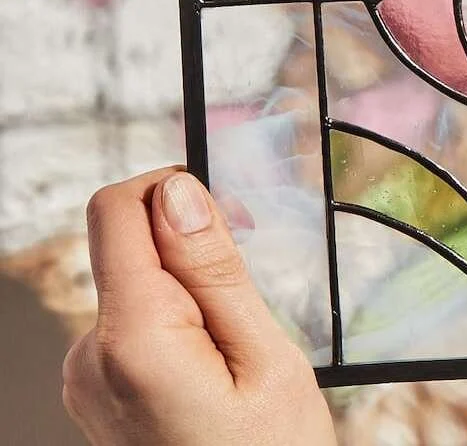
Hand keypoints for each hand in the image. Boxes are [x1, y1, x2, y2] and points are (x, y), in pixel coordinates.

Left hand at [62, 168, 335, 444]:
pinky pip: (133, 327)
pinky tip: (212, 378)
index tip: (226, 217)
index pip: (117, 212)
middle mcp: (88, 356)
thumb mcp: (266, 359)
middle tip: (249, 315)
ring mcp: (85, 378)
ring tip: (235, 363)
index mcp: (131, 341)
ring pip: (137, 289)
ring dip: (189, 300)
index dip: (171, 189)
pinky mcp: (95, 391)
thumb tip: (177, 192)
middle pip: (128, 249)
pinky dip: (176, 331)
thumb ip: (215, 273)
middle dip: (192, 258)